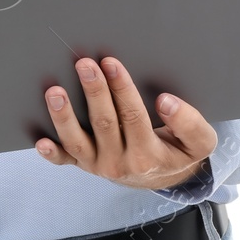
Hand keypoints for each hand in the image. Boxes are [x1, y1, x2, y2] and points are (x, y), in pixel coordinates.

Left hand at [35, 56, 216, 189]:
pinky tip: (40, 141)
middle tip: (84, 64)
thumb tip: (167, 102)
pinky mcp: (83, 164)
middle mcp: (120, 162)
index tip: (111, 62)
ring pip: (77, 141)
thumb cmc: (178, 151)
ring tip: (54, 92)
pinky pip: (65, 160)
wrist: (163, 177)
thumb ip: (190, 123)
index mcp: (148, 154)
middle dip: (94, 92)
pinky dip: (52, 153)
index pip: (133, 116)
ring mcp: (98, 164)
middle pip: (104, 123)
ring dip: (64, 117)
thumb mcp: (198, 142)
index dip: (121, 88)